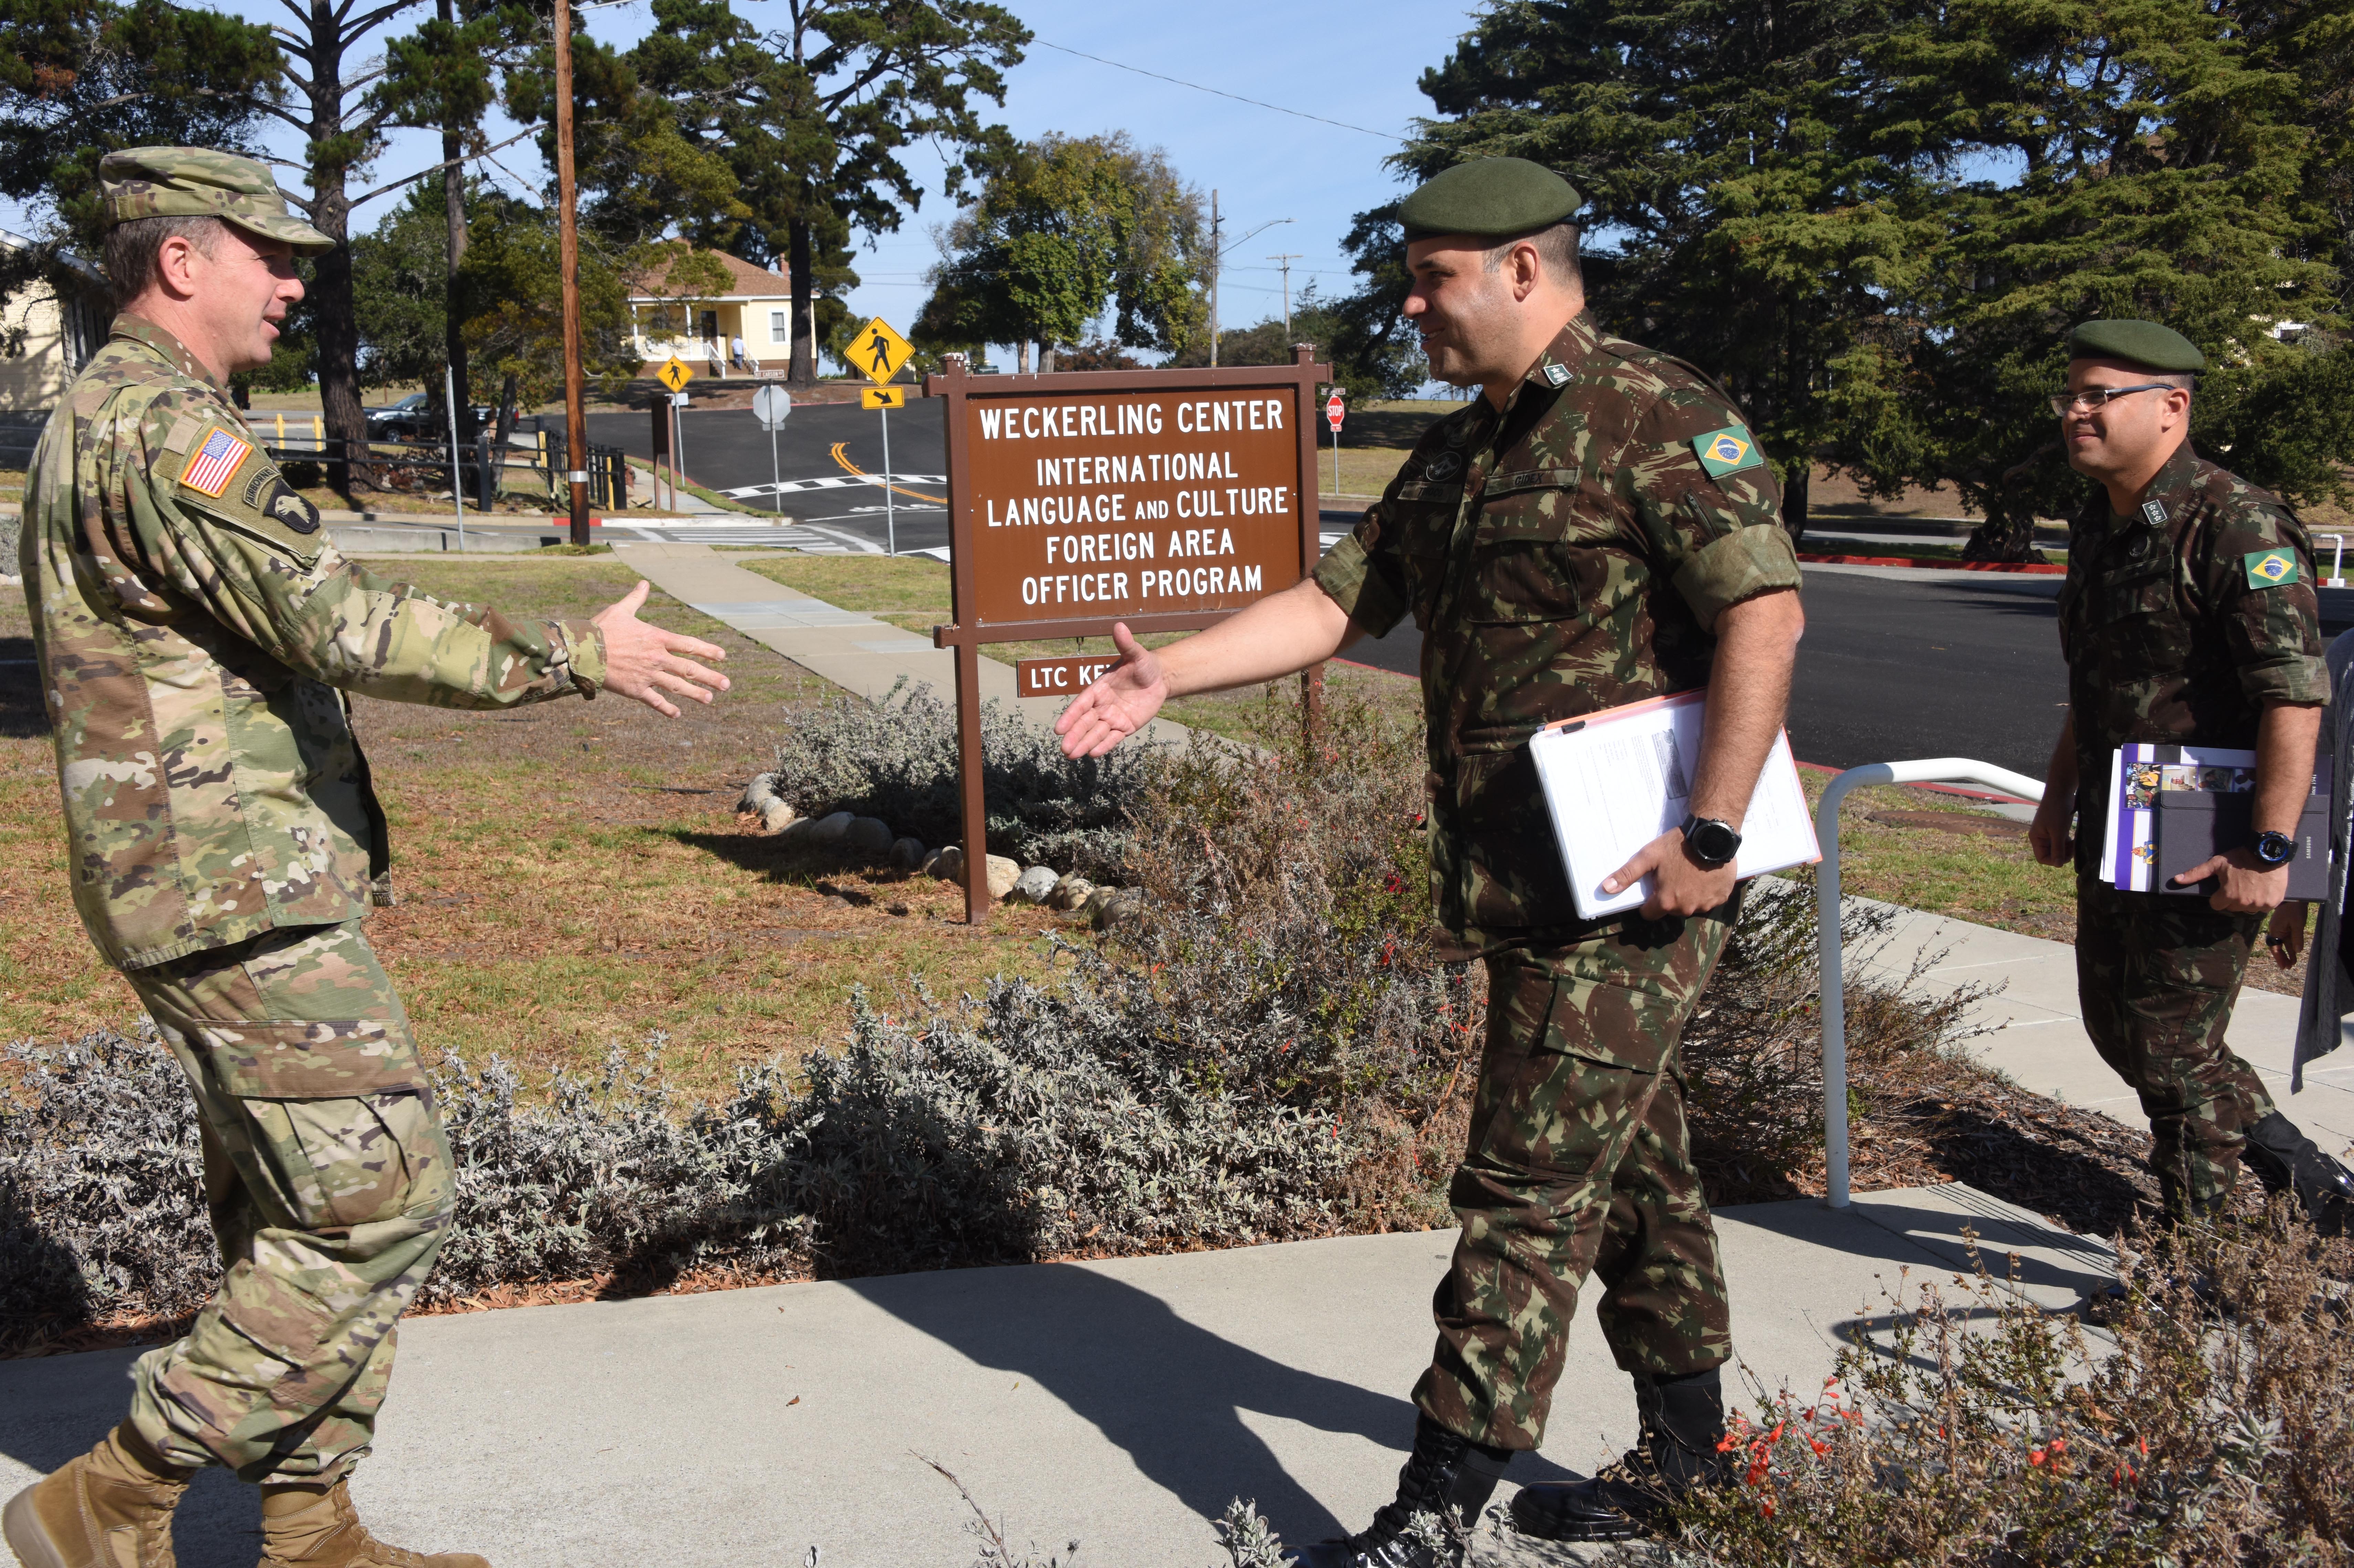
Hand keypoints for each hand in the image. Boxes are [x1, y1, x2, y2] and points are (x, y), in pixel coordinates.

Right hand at [590, 581, 729, 716]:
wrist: (581, 650)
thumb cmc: (600, 628)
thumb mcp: (621, 610)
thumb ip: (636, 599)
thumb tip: (644, 583)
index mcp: (656, 638)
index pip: (689, 645)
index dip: (707, 651)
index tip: (722, 657)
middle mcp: (656, 658)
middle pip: (689, 668)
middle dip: (710, 677)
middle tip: (727, 685)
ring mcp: (647, 675)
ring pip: (677, 686)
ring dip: (695, 693)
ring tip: (710, 699)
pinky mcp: (635, 689)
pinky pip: (655, 701)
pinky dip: (666, 708)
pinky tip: (677, 714)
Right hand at [1054, 623, 1167, 757]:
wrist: (1160, 678)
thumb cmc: (1144, 665)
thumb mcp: (1136, 655)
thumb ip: (1126, 644)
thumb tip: (1119, 625)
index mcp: (1099, 688)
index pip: (1081, 704)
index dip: (1070, 716)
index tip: (1059, 728)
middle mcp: (1102, 705)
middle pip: (1085, 722)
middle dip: (1075, 735)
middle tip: (1064, 748)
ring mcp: (1112, 717)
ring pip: (1096, 733)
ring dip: (1084, 743)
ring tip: (1073, 755)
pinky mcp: (1124, 727)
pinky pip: (1112, 738)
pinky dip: (1104, 745)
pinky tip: (1093, 754)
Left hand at [1603, 826, 1739, 918]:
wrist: (1712, 836)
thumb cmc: (1678, 845)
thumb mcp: (1648, 856)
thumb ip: (1627, 874)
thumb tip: (1605, 889)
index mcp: (1667, 902)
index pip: (1650, 914)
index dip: (1648, 903)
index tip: (1653, 887)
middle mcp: (1686, 908)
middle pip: (1671, 910)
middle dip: (1669, 897)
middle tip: (1672, 876)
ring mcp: (1706, 904)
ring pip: (1691, 906)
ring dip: (1688, 895)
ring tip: (1689, 874)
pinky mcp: (1721, 897)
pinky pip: (1709, 900)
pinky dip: (1706, 892)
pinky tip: (1704, 876)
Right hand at [2028, 796, 2074, 866]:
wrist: (2061, 792)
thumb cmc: (2056, 811)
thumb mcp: (2057, 832)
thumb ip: (2058, 849)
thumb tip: (2058, 865)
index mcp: (2036, 838)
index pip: (2042, 858)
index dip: (2053, 861)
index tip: (2065, 857)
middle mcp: (2041, 837)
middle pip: (2050, 854)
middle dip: (2062, 855)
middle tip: (2073, 851)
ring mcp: (2049, 833)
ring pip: (2057, 849)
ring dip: (2066, 850)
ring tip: (2074, 845)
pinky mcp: (2057, 829)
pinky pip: (2062, 842)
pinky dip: (2068, 844)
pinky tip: (2074, 840)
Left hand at [2169, 845, 2289, 913]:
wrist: (2267, 852)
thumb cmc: (2239, 857)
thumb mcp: (2216, 863)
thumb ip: (2196, 873)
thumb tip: (2176, 879)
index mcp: (2228, 895)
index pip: (2217, 905)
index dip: (2219, 896)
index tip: (2225, 887)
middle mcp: (2243, 903)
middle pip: (2233, 908)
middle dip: (2233, 898)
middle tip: (2239, 884)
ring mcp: (2259, 904)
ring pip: (2249, 909)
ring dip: (2248, 901)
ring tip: (2251, 885)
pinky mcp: (2273, 902)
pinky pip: (2264, 907)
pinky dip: (2263, 900)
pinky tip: (2262, 888)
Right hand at [2267, 901, 2309, 968]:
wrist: (2294, 898)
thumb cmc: (2294, 910)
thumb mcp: (2297, 924)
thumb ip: (2297, 938)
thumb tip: (2298, 951)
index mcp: (2275, 931)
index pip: (2275, 948)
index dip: (2279, 958)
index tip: (2284, 967)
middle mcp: (2275, 932)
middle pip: (2277, 948)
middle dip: (2283, 958)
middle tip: (2288, 967)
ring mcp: (2280, 929)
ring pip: (2283, 944)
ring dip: (2288, 953)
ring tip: (2293, 963)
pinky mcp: (2285, 928)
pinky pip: (2287, 939)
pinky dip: (2290, 946)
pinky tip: (2295, 952)